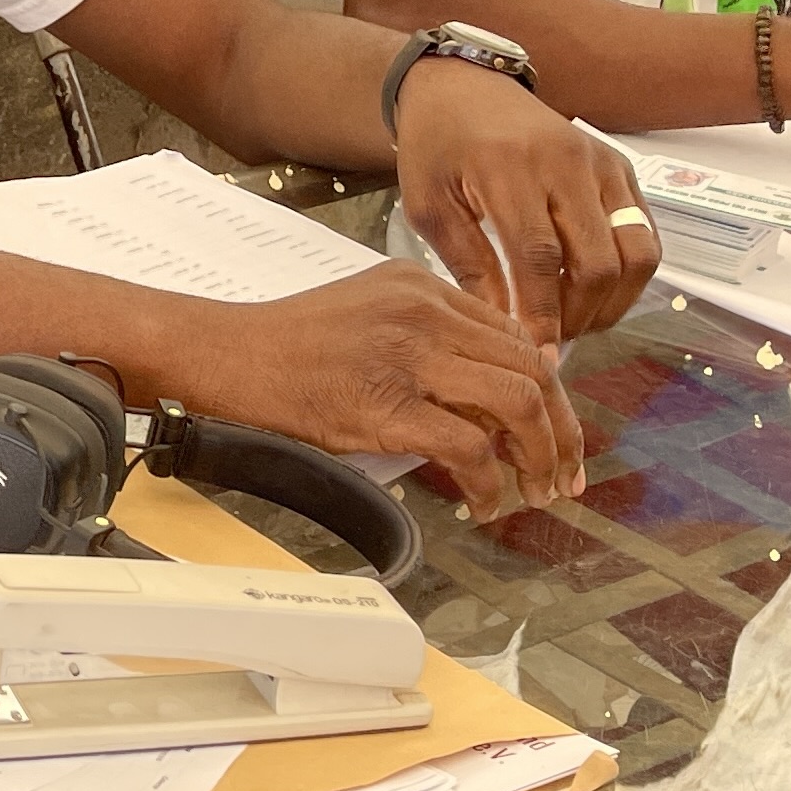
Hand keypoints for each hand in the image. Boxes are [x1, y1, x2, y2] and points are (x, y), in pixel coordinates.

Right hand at [204, 265, 584, 519]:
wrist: (225, 354)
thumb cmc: (287, 344)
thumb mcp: (369, 312)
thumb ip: (429, 336)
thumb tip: (487, 394)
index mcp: (423, 287)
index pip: (515, 336)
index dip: (550, 391)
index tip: (557, 430)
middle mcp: (425, 311)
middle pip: (531, 368)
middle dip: (562, 429)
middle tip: (564, 472)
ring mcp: (407, 355)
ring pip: (516, 402)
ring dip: (539, 455)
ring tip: (534, 491)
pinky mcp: (386, 404)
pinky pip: (468, 446)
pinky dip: (488, 482)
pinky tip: (483, 503)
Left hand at [392, 58, 660, 348]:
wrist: (463, 86)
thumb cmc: (437, 148)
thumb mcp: (430, 206)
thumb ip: (468, 265)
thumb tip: (504, 327)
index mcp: (508, 168)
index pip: (538, 258)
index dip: (543, 315)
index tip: (538, 357)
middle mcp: (565, 162)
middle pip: (596, 261)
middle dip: (579, 317)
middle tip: (552, 342)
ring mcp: (601, 162)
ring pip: (636, 251)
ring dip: (613, 301)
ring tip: (576, 322)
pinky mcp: (620, 167)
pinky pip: (644, 231)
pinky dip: (628, 273)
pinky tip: (595, 293)